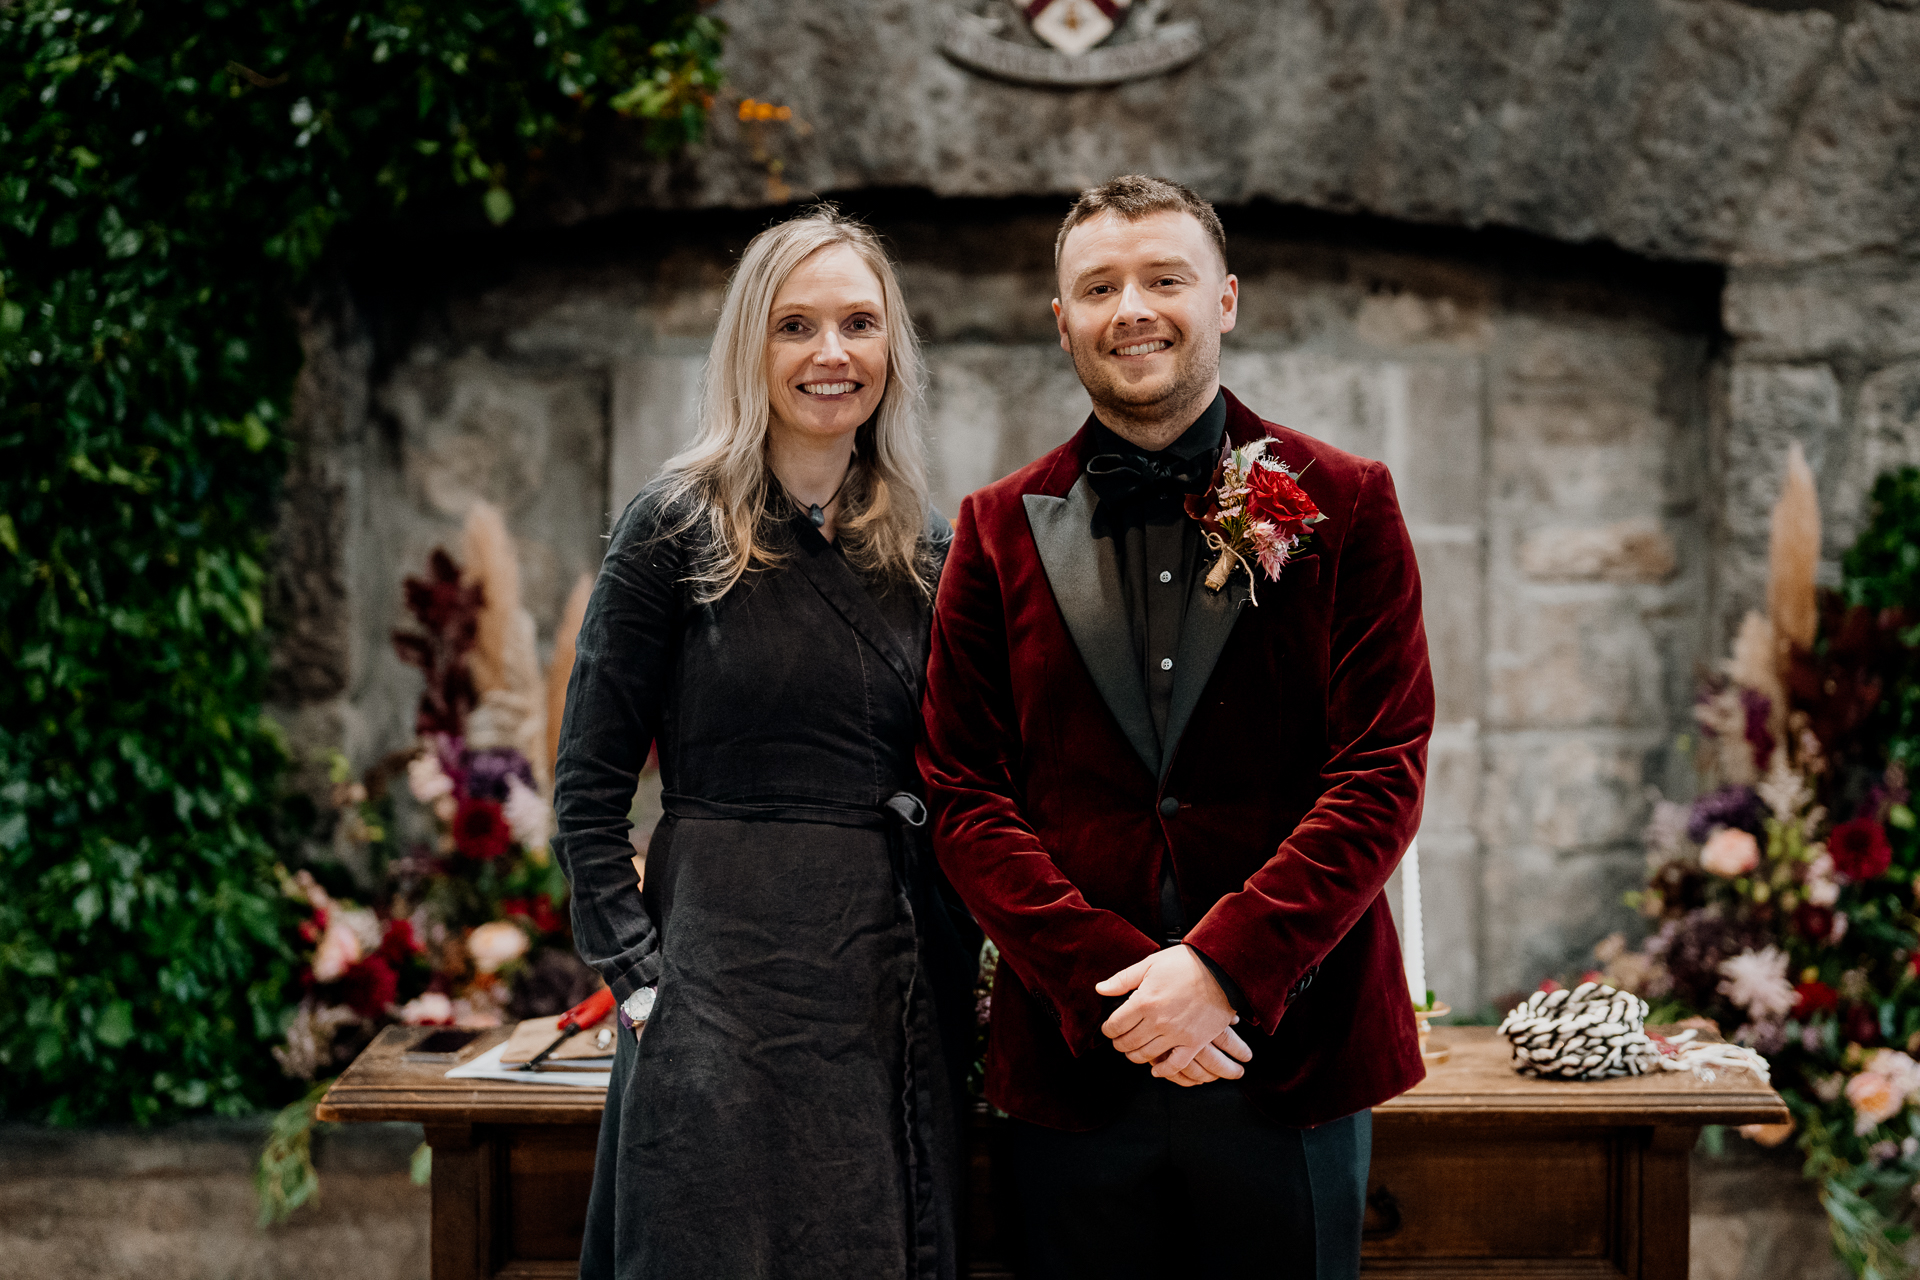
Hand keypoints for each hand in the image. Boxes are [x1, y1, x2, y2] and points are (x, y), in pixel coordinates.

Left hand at [1096, 946, 1251, 1082]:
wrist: (1222, 970)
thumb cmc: (1186, 963)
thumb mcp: (1150, 964)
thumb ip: (1123, 979)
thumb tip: (1100, 989)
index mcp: (1144, 1001)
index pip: (1115, 1025)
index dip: (1108, 1029)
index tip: (1109, 1029)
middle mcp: (1158, 1021)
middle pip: (1128, 1043)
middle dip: (1119, 1044)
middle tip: (1119, 1041)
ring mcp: (1177, 1034)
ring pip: (1147, 1055)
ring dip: (1135, 1056)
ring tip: (1133, 1051)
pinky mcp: (1194, 1042)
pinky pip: (1176, 1065)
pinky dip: (1163, 1070)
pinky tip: (1156, 1068)